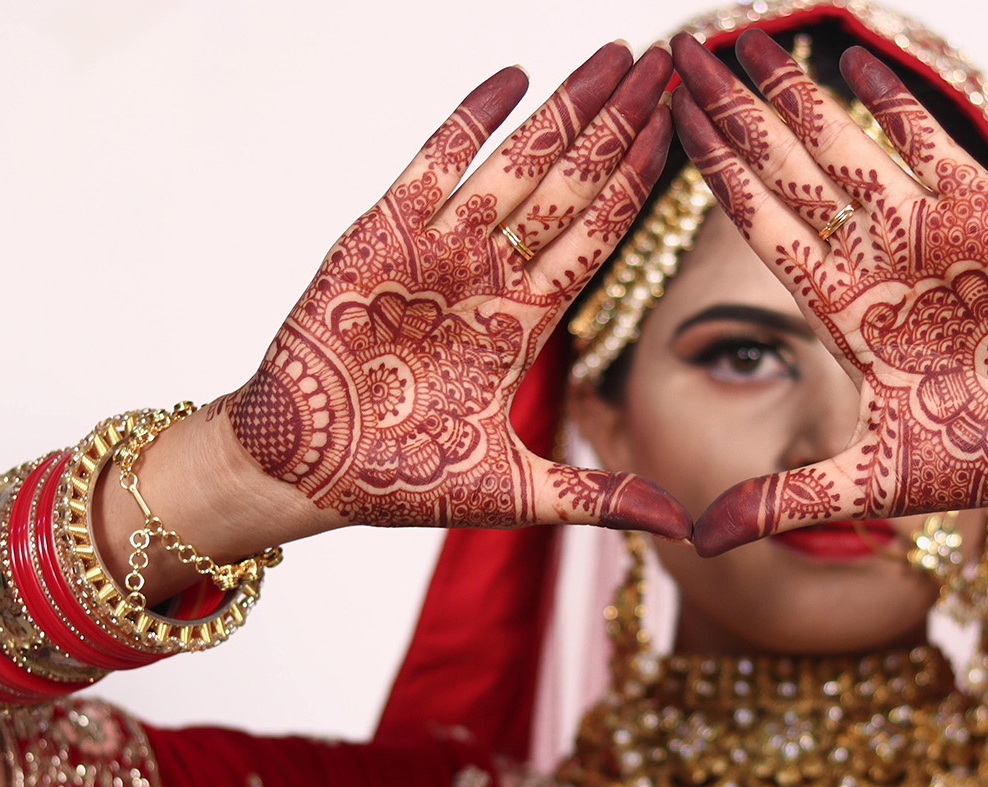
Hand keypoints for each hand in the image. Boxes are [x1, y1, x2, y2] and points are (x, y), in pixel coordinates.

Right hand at [223, 43, 690, 538]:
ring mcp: (439, 250)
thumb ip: (598, 498)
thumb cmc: (397, 481)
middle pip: (575, 186)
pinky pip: (434, 166)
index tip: (685, 133)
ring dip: (568, 110)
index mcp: (525, 321)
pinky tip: (515, 78)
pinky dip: (471, 122)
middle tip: (669, 66)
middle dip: (623, 125)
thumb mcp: (514, 492)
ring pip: (519, 165)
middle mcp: (491, 274)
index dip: (644, 183)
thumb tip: (686, 528)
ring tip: (617, 56)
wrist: (302, 473)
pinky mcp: (380, 237)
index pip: (602, 236)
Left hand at [671, 31, 987, 554]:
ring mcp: (925, 230)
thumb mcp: (874, 480)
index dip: (714, 174)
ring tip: (748, 41)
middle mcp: (871, 259)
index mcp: (839, 310)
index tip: (668, 125)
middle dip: (734, 114)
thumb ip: (788, 500)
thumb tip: (699, 542)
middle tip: (678, 55)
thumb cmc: (984, 453)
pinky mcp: (985, 213)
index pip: (758, 225)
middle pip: (785, 171)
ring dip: (797, 94)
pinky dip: (893, 108)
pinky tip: (851, 62)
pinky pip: (929, 147)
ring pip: (846, 147)